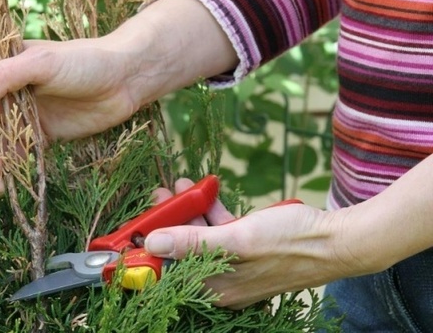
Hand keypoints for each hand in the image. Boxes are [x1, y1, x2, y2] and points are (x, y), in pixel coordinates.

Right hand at [0, 37, 142, 194]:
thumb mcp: (41, 63)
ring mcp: (24, 115)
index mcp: (1, 64)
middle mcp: (7, 91)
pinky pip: (18, 154)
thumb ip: (2, 79)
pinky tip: (6, 186)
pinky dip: (9, 170)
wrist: (126, 79)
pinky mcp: (41, 135)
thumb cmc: (84, 61)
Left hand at [146, 178, 344, 309]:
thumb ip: (193, 243)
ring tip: (178, 185)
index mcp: (217, 288)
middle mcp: (223, 280)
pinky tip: (204, 191)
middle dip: (168, 222)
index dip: (149, 251)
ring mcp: (235, 264)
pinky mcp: (247, 249)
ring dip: (188, 211)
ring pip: (199, 237)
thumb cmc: (291, 242)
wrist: (337, 239)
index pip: (169, 274)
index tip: (137, 227)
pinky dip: (210, 211)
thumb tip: (152, 245)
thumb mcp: (237, 240)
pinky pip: (220, 231)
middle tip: (158, 195)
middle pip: (182, 252)